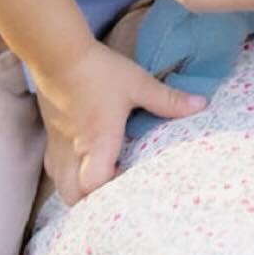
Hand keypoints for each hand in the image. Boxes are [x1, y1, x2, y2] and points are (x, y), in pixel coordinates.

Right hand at [33, 37, 206, 204]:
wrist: (58, 53)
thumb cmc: (100, 71)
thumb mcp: (138, 84)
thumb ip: (169, 100)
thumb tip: (202, 105)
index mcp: (97, 142)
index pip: (93, 186)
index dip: (110, 191)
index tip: (129, 177)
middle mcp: (75, 150)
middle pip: (72, 195)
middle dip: (91, 200)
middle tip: (114, 185)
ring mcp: (59, 145)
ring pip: (60, 184)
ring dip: (79, 188)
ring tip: (101, 176)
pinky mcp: (51, 135)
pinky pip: (54, 168)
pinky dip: (67, 173)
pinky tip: (84, 161)